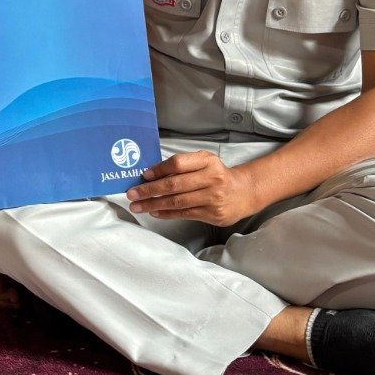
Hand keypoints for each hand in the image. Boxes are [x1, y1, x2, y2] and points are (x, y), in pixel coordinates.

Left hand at [126, 151, 258, 225]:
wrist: (243, 193)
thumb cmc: (216, 175)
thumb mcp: (203, 163)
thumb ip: (182, 166)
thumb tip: (151, 174)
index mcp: (207, 161)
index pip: (178, 163)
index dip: (158, 169)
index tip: (143, 176)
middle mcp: (212, 178)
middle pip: (174, 184)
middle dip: (149, 190)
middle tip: (131, 194)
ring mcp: (213, 197)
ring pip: (177, 201)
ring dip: (154, 204)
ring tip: (138, 206)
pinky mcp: (213, 213)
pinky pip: (184, 213)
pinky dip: (167, 213)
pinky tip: (154, 212)